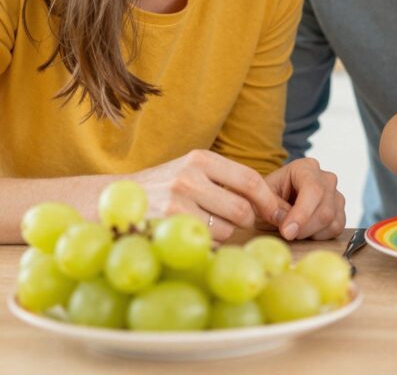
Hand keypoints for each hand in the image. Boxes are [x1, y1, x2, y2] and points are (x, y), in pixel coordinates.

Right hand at [133, 150, 289, 241]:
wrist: (115, 198)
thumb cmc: (166, 186)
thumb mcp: (193, 170)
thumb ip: (226, 179)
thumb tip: (273, 204)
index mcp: (201, 159)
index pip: (250, 180)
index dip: (268, 199)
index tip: (277, 212)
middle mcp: (189, 177)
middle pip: (241, 208)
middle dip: (248, 220)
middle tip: (242, 222)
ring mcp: (175, 203)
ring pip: (225, 229)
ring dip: (226, 233)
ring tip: (208, 224)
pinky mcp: (165, 226)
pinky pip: (205, 242)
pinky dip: (208, 243)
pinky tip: (195, 234)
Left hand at [263, 158, 345, 240]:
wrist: (276, 199)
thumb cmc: (266, 196)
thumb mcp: (260, 198)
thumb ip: (271, 208)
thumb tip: (287, 225)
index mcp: (306, 168)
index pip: (313, 190)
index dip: (302, 214)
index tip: (287, 232)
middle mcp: (326, 178)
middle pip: (325, 209)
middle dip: (304, 228)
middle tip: (286, 234)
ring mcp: (336, 194)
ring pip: (332, 221)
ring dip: (310, 233)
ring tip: (294, 229)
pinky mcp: (340, 210)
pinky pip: (336, 228)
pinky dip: (320, 236)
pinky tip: (306, 230)